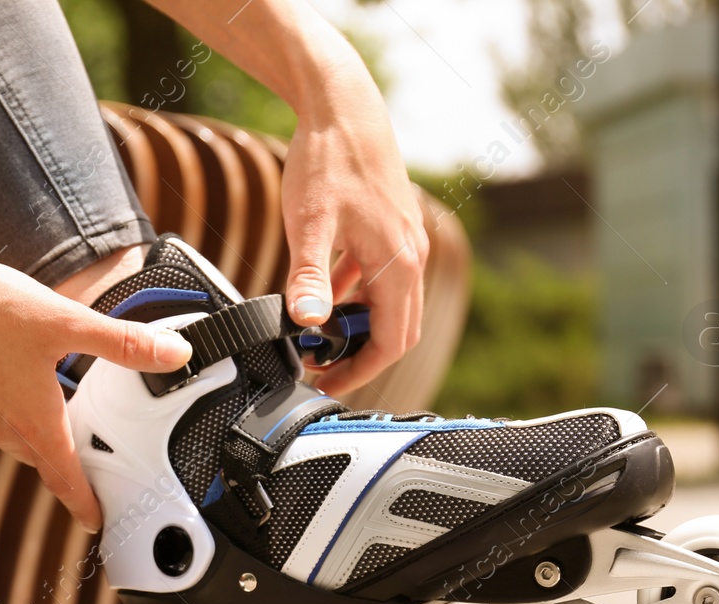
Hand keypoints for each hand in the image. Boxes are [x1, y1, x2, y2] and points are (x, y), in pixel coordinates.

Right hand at [0, 251, 191, 532]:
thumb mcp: (64, 321)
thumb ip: (122, 342)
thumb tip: (175, 354)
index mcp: (34, 422)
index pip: (67, 480)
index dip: (85, 505)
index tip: (96, 522)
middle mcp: (0, 432)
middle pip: (43, 454)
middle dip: (63, 452)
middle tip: (83, 441)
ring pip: (12, 434)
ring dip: (30, 422)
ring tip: (42, 391)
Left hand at [281, 63, 428, 396]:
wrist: (342, 106)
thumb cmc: (327, 160)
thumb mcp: (309, 224)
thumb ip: (310, 277)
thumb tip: (307, 323)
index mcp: (398, 262)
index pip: (393, 340)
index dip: (361, 369)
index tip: (326, 382)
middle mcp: (410, 255)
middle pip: (399, 329)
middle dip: (361, 356)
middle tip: (319, 369)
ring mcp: (404, 241)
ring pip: (389, 305)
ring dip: (357, 326)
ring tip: (315, 338)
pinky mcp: (391, 228)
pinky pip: (379, 278)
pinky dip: (355, 297)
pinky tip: (323, 297)